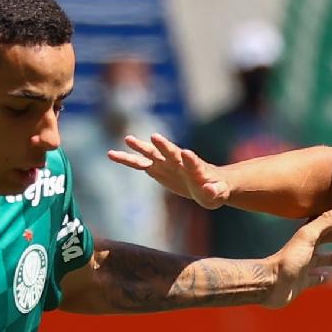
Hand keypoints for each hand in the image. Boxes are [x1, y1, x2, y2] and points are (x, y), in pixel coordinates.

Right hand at [109, 132, 230, 207]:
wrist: (206, 185)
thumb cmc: (216, 190)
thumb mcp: (218, 193)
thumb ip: (214, 191)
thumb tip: (210, 189)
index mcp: (196, 167)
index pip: (193, 162)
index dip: (190, 159)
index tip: (186, 153)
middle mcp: (179, 162)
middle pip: (170, 153)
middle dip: (163, 146)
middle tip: (154, 137)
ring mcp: (166, 164)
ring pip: (151, 155)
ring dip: (140, 148)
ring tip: (127, 139)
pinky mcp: (157, 169)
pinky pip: (140, 164)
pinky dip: (128, 160)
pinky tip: (112, 155)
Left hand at [261, 201, 331, 307]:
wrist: (270, 283)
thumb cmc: (289, 258)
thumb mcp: (309, 236)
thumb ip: (326, 220)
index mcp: (306, 236)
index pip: (325, 224)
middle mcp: (304, 250)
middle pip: (325, 240)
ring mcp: (303, 267)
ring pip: (321, 259)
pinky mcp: (301, 283)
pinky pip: (314, 279)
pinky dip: (322, 277)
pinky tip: (328, 276)